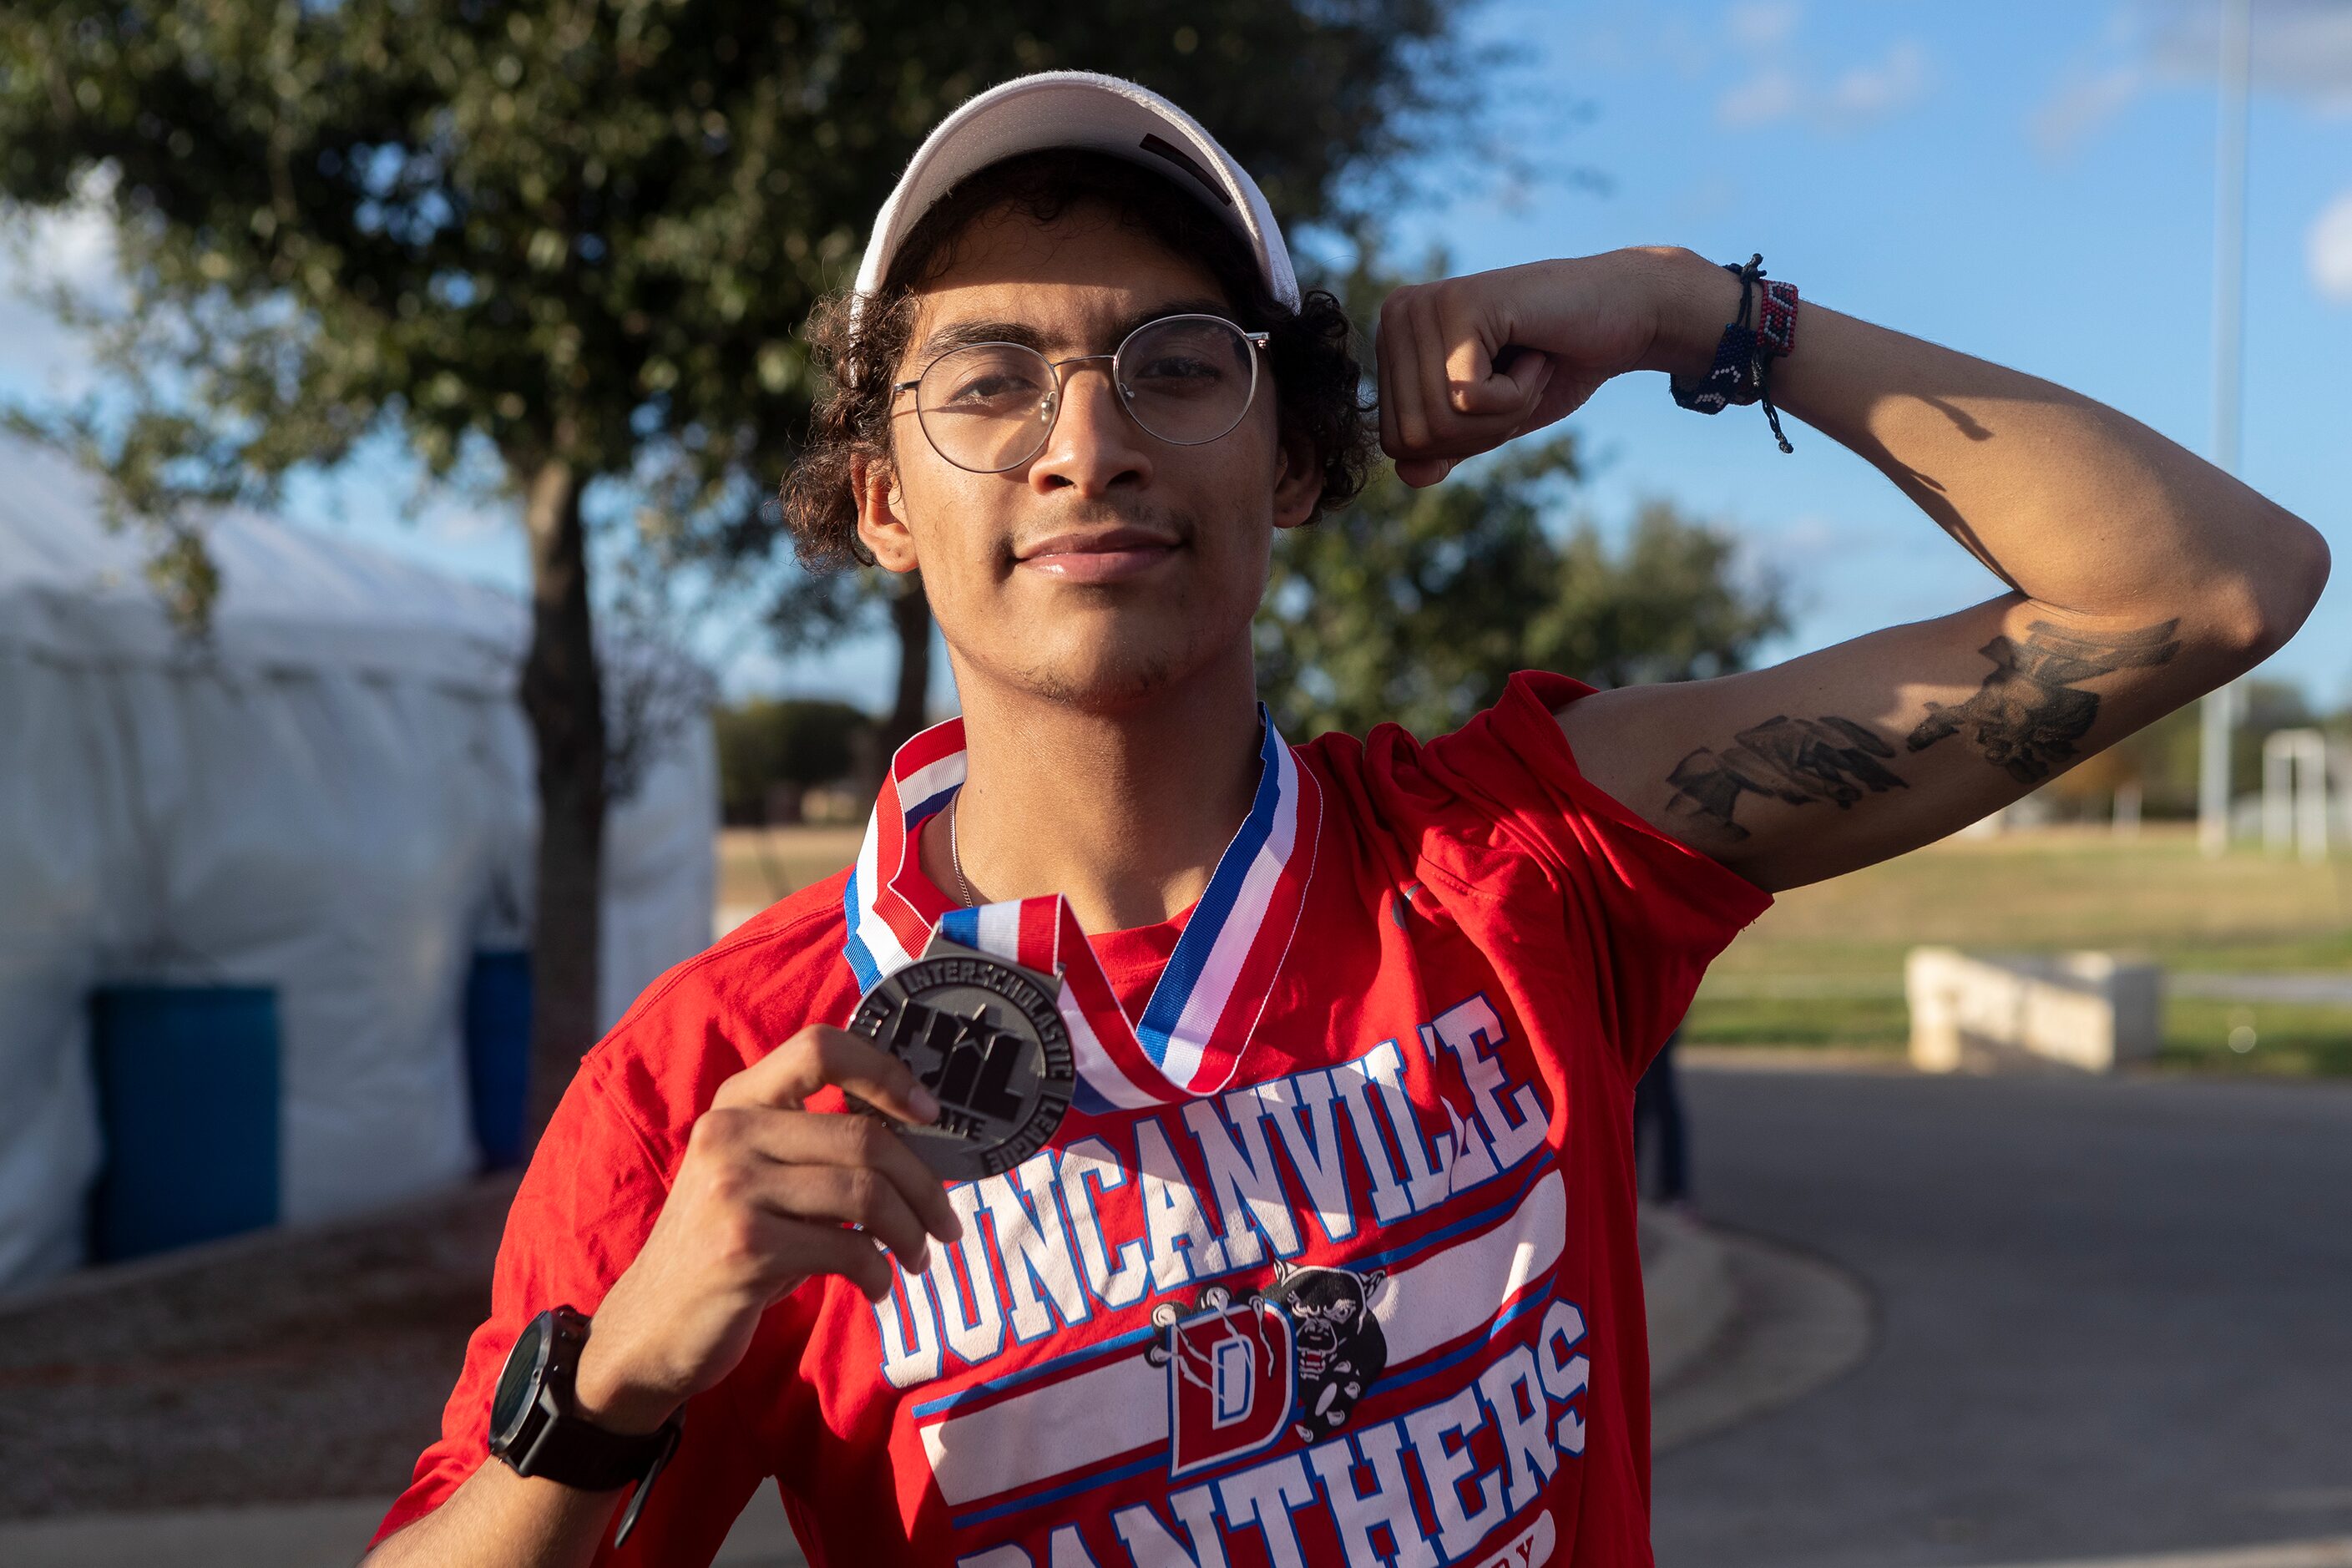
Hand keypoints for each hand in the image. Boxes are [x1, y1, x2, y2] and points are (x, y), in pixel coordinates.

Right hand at [572, 1026, 958, 1433]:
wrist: (650, 1328)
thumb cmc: (725, 1247)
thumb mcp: (759, 1179)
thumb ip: (815, 1148)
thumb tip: (918, 1139)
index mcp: (737, 1102)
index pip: (819, 1049)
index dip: (884, 1072)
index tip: (929, 1113)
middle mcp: (730, 1133)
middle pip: (864, 1136)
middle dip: (923, 1185)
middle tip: (945, 1222)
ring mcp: (733, 1189)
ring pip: (865, 1194)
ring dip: (909, 1232)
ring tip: (918, 1258)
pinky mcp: (745, 1248)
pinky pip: (848, 1249)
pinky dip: (878, 1273)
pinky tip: (877, 1287)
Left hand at [1376, 246, 1737, 485]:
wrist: (1624, 316)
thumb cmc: (1554, 366)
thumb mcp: (1490, 423)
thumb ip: (1445, 450)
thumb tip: (1406, 476)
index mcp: (1392, 343)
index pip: (1397, 443)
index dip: (1460, 442)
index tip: (1498, 393)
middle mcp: (1395, 316)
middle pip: (1413, 437)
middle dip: (1480, 430)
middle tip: (1519, 380)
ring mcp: (1424, 307)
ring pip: (1439, 421)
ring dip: (1501, 412)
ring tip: (1526, 365)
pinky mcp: (1460, 304)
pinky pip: (1468, 399)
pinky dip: (1516, 395)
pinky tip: (1535, 353)